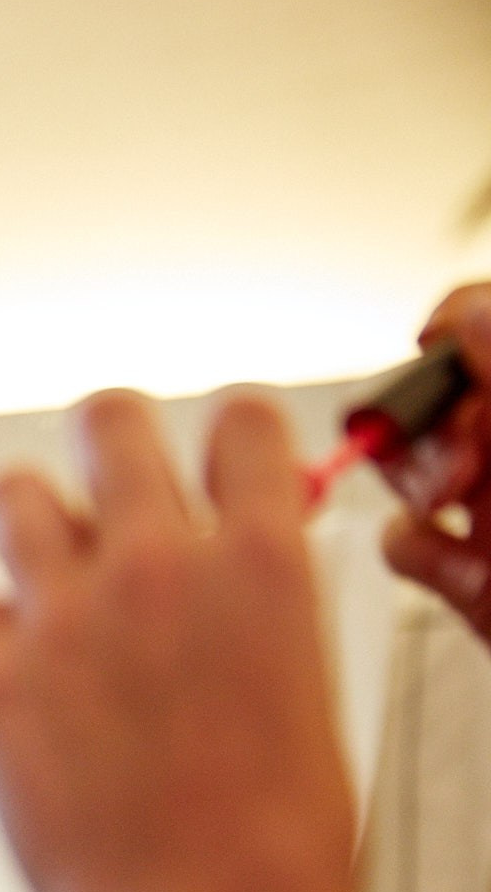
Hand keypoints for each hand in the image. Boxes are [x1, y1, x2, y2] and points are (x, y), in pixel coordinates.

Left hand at [0, 392, 358, 891]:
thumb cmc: (275, 840)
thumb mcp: (303, 686)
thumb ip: (256, 601)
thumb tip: (230, 553)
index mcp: (260, 566)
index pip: (238, 420)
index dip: (222, 435)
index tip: (208, 463)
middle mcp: (156, 568)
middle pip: (107, 417)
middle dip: (107, 441)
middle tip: (106, 491)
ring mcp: (63, 618)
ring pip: (10, 490)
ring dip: (26, 523)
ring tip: (45, 578)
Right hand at [376, 285, 490, 643]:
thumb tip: (476, 313)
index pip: (483, 322)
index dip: (454, 328)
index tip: (433, 350)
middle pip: (439, 397)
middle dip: (427, 421)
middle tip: (454, 460)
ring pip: (415, 468)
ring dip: (412, 482)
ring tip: (444, 506)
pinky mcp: (476, 578)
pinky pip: (409, 542)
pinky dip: (414, 549)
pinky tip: (452, 563)